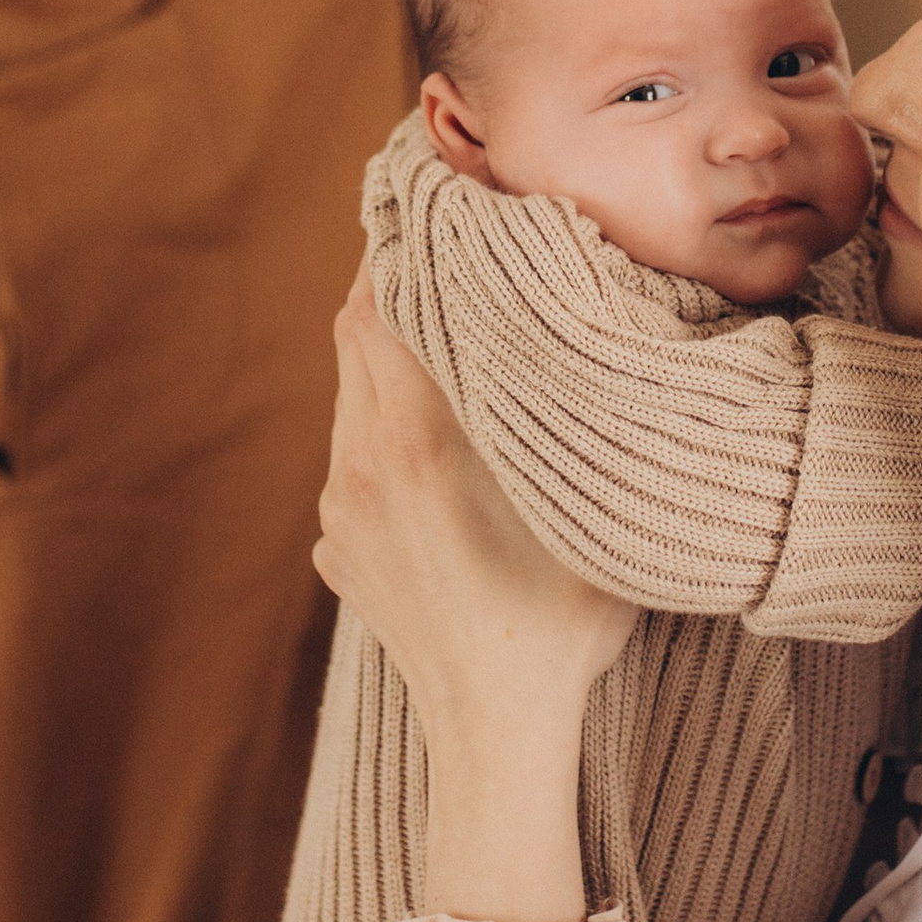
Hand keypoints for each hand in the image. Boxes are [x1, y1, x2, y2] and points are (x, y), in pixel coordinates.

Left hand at [315, 270, 630, 921]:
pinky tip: (433, 423)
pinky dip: (381, 415)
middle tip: (431, 226)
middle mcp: (362, 463)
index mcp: (418, 441)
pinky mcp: (334, 546)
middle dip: (389, 273)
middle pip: (354, 329)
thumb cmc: (562, 625)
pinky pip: (350, 452)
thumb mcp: (587, 505)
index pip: (384, 302)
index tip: (422, 189)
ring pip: (348, 390)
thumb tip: (585, 330)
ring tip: (439, 314)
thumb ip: (575, 416)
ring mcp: (338, 506)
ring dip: (385, 345)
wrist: (491, 732)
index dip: (398, 238)